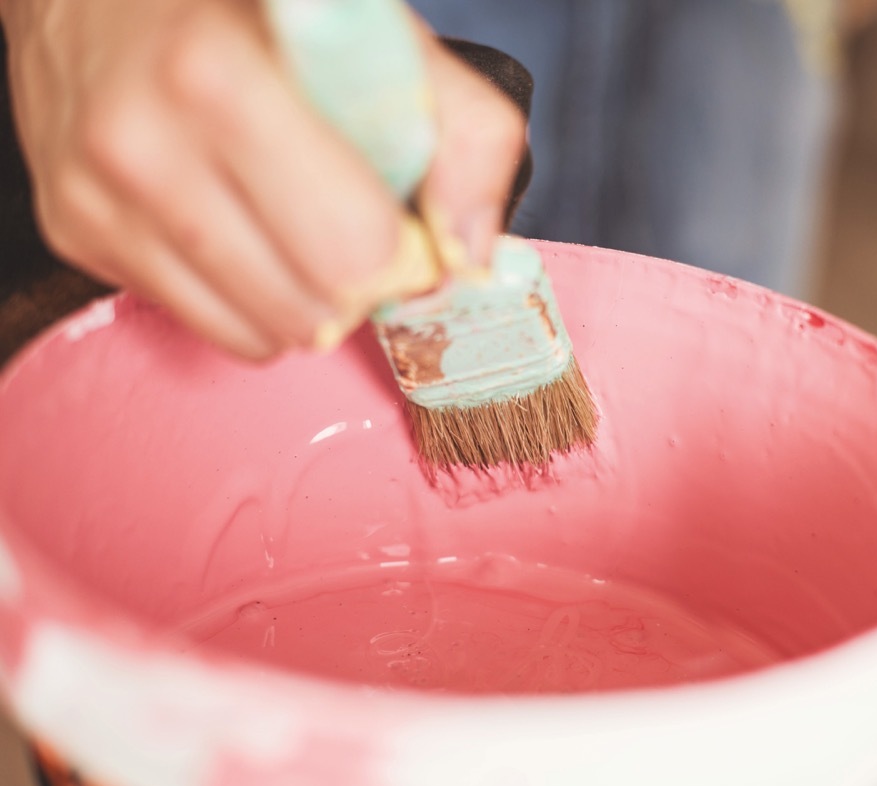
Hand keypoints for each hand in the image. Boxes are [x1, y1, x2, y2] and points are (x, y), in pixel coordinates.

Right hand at [0, 0, 525, 358]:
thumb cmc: (251, 7)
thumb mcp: (374, 33)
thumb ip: (465, 133)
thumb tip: (473, 255)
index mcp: (218, 75)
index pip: (352, 251)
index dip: (402, 251)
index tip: (403, 222)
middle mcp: (140, 143)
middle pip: (310, 310)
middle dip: (356, 285)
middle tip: (353, 227)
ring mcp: (97, 196)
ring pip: (259, 334)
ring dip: (303, 301)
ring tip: (295, 223)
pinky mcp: (75, 232)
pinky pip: (207, 325)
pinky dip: (246, 298)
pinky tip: (242, 228)